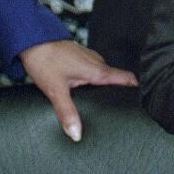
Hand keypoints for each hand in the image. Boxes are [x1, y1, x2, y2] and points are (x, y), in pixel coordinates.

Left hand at [19, 40, 136, 141]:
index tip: (143, 102)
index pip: (128, 79)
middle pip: (118, 79)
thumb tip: (77, 134)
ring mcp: (90, 58)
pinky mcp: (81, 56)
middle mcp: (98, 63)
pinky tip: (84, 88)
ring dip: (105, 86)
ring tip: (101, 101)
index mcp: (98, 71)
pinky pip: (94, 69)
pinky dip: (93, 79)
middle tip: (120, 109)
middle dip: (119, 93)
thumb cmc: (44, 61)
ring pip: (105, 74)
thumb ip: (67, 113)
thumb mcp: (56, 91)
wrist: (30, 39)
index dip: (137, 90)